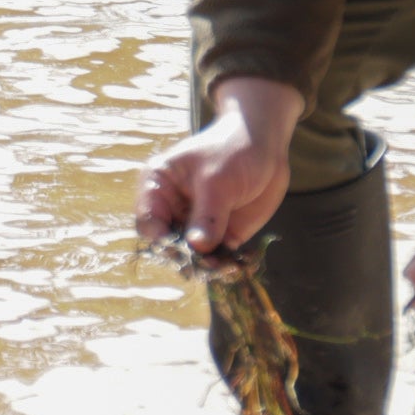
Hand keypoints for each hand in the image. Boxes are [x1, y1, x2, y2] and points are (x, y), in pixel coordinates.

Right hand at [137, 77, 303, 254]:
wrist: (265, 147)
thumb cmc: (232, 151)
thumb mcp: (217, 181)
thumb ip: (207, 216)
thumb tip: (196, 247)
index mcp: (159, 188)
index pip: (148, 221)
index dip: (161, 239)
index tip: (180, 250)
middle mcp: (174, 209)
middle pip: (169, 244)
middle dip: (185, 257)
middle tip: (205, 264)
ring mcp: (198, 223)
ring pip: (194, 255)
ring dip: (208, 265)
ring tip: (225, 268)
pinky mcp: (222, 234)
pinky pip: (219, 256)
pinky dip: (227, 264)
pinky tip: (238, 265)